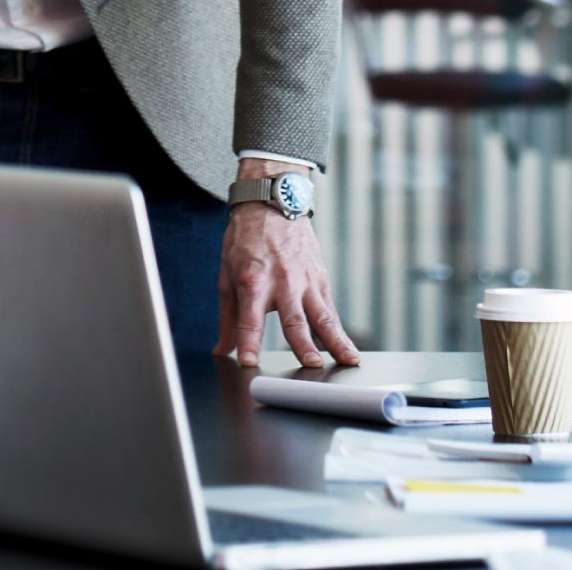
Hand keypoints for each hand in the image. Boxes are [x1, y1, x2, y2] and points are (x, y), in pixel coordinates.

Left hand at [215, 184, 358, 369]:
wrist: (270, 205)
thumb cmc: (245, 242)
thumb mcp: (227, 275)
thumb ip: (228, 317)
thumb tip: (223, 349)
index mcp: (253, 281)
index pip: (250, 319)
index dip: (249, 342)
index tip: (249, 362)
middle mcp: (282, 282)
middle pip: (294, 320)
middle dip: (303, 345)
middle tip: (311, 365)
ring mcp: (305, 281)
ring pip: (323, 316)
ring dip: (336, 341)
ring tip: (348, 361)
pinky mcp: (320, 279)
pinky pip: (331, 309)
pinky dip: (339, 331)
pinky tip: (348, 349)